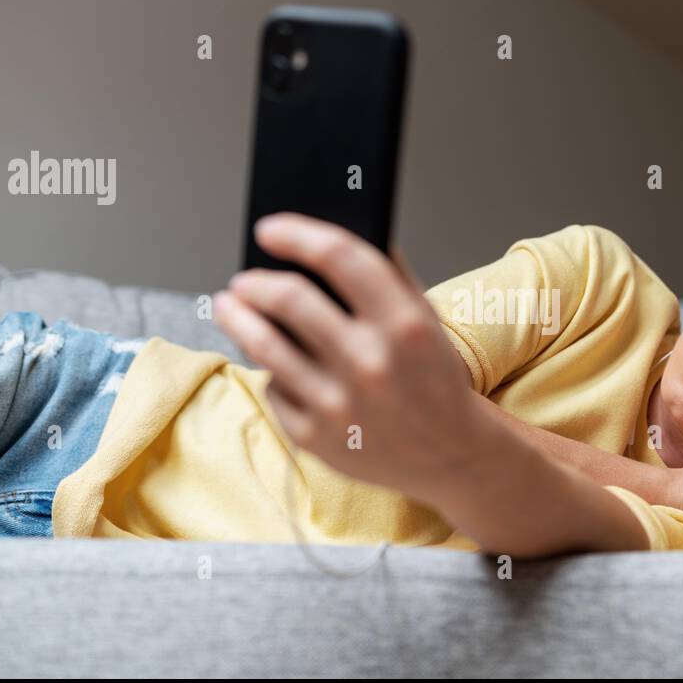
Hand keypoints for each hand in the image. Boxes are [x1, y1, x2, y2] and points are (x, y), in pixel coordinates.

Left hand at [213, 213, 490, 501]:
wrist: (451, 453)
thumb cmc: (434, 380)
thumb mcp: (426, 320)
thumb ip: (388, 275)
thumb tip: (332, 238)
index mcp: (404, 323)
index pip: (339, 256)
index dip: (296, 234)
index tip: (270, 229)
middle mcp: (371, 362)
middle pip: (289, 298)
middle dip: (254, 282)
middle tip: (243, 279)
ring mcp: (339, 404)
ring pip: (265, 345)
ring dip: (238, 318)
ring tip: (231, 306)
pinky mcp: (315, 438)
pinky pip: (274, 389)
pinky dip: (275, 374)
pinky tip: (283, 368)